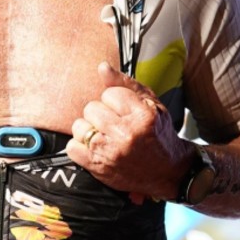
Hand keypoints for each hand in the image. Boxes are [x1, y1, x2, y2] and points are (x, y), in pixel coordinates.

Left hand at [68, 61, 194, 198]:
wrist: (167, 171)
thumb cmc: (158, 134)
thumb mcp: (151, 104)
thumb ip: (126, 84)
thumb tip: (102, 68)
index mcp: (142, 115)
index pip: (109, 93)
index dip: (114, 101)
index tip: (123, 111)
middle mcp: (126, 133)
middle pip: (91, 108)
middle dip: (100, 114)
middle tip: (113, 124)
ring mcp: (110, 151)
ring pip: (79, 126)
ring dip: (89, 130)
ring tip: (104, 136)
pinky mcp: (98, 167)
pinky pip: (72, 147)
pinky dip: (80, 146)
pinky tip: (95, 148)